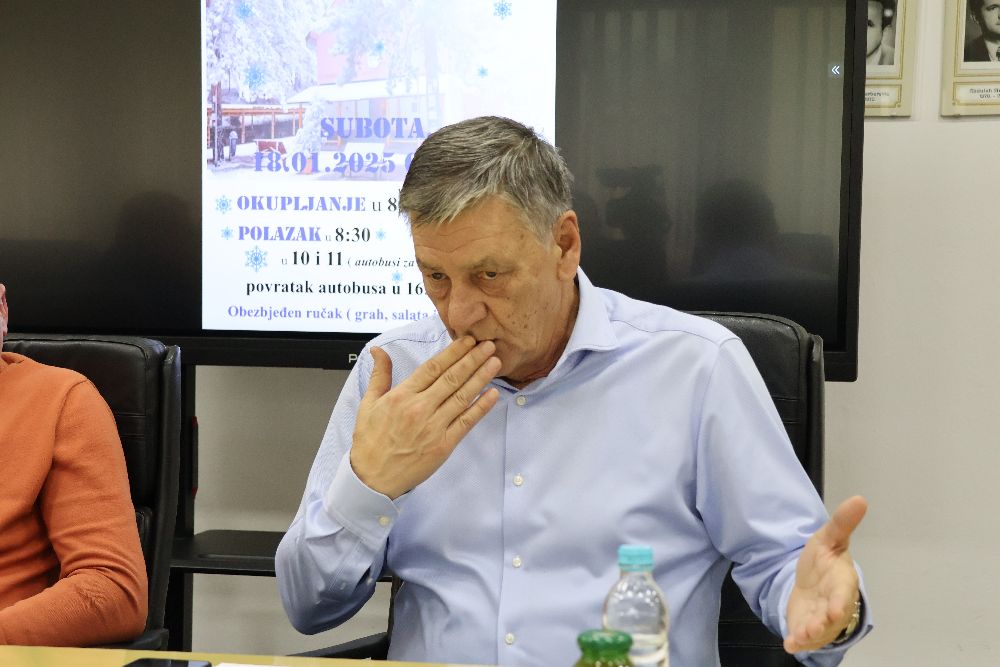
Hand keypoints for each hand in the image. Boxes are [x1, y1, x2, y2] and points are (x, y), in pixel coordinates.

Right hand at [350, 336, 500, 498]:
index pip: (433, 367)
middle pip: (452, 378)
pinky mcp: (444, 445)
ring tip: (495, 362)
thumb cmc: (370, 441)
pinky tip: (493, 394)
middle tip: (489, 344)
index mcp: (402, 396)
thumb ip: (380, 375)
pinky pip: (466, 422)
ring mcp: (434, 427)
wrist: (372, 478)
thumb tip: (378, 350)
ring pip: (462, 396)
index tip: (468, 340)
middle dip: (473, 359)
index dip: (453, 352)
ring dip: (481, 377)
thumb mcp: (368, 404)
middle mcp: (420, 408)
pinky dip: (481, 407)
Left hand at [784, 495, 867, 652]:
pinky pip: (804, 638)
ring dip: (810, 635)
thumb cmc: (825, 562)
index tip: (835, 608)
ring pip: (819, 631)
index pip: (844, 592)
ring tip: (800, 636)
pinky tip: (790, 644)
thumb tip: (859, 499)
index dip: (840, 601)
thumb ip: (841, 523)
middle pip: (832, 617)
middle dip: (824, 623)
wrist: (812, 580)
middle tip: (815, 626)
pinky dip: (798, 643)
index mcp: (842, 582)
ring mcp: (821, 618)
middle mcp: (834, 603)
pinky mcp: (806, 627)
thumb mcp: (828, 538)